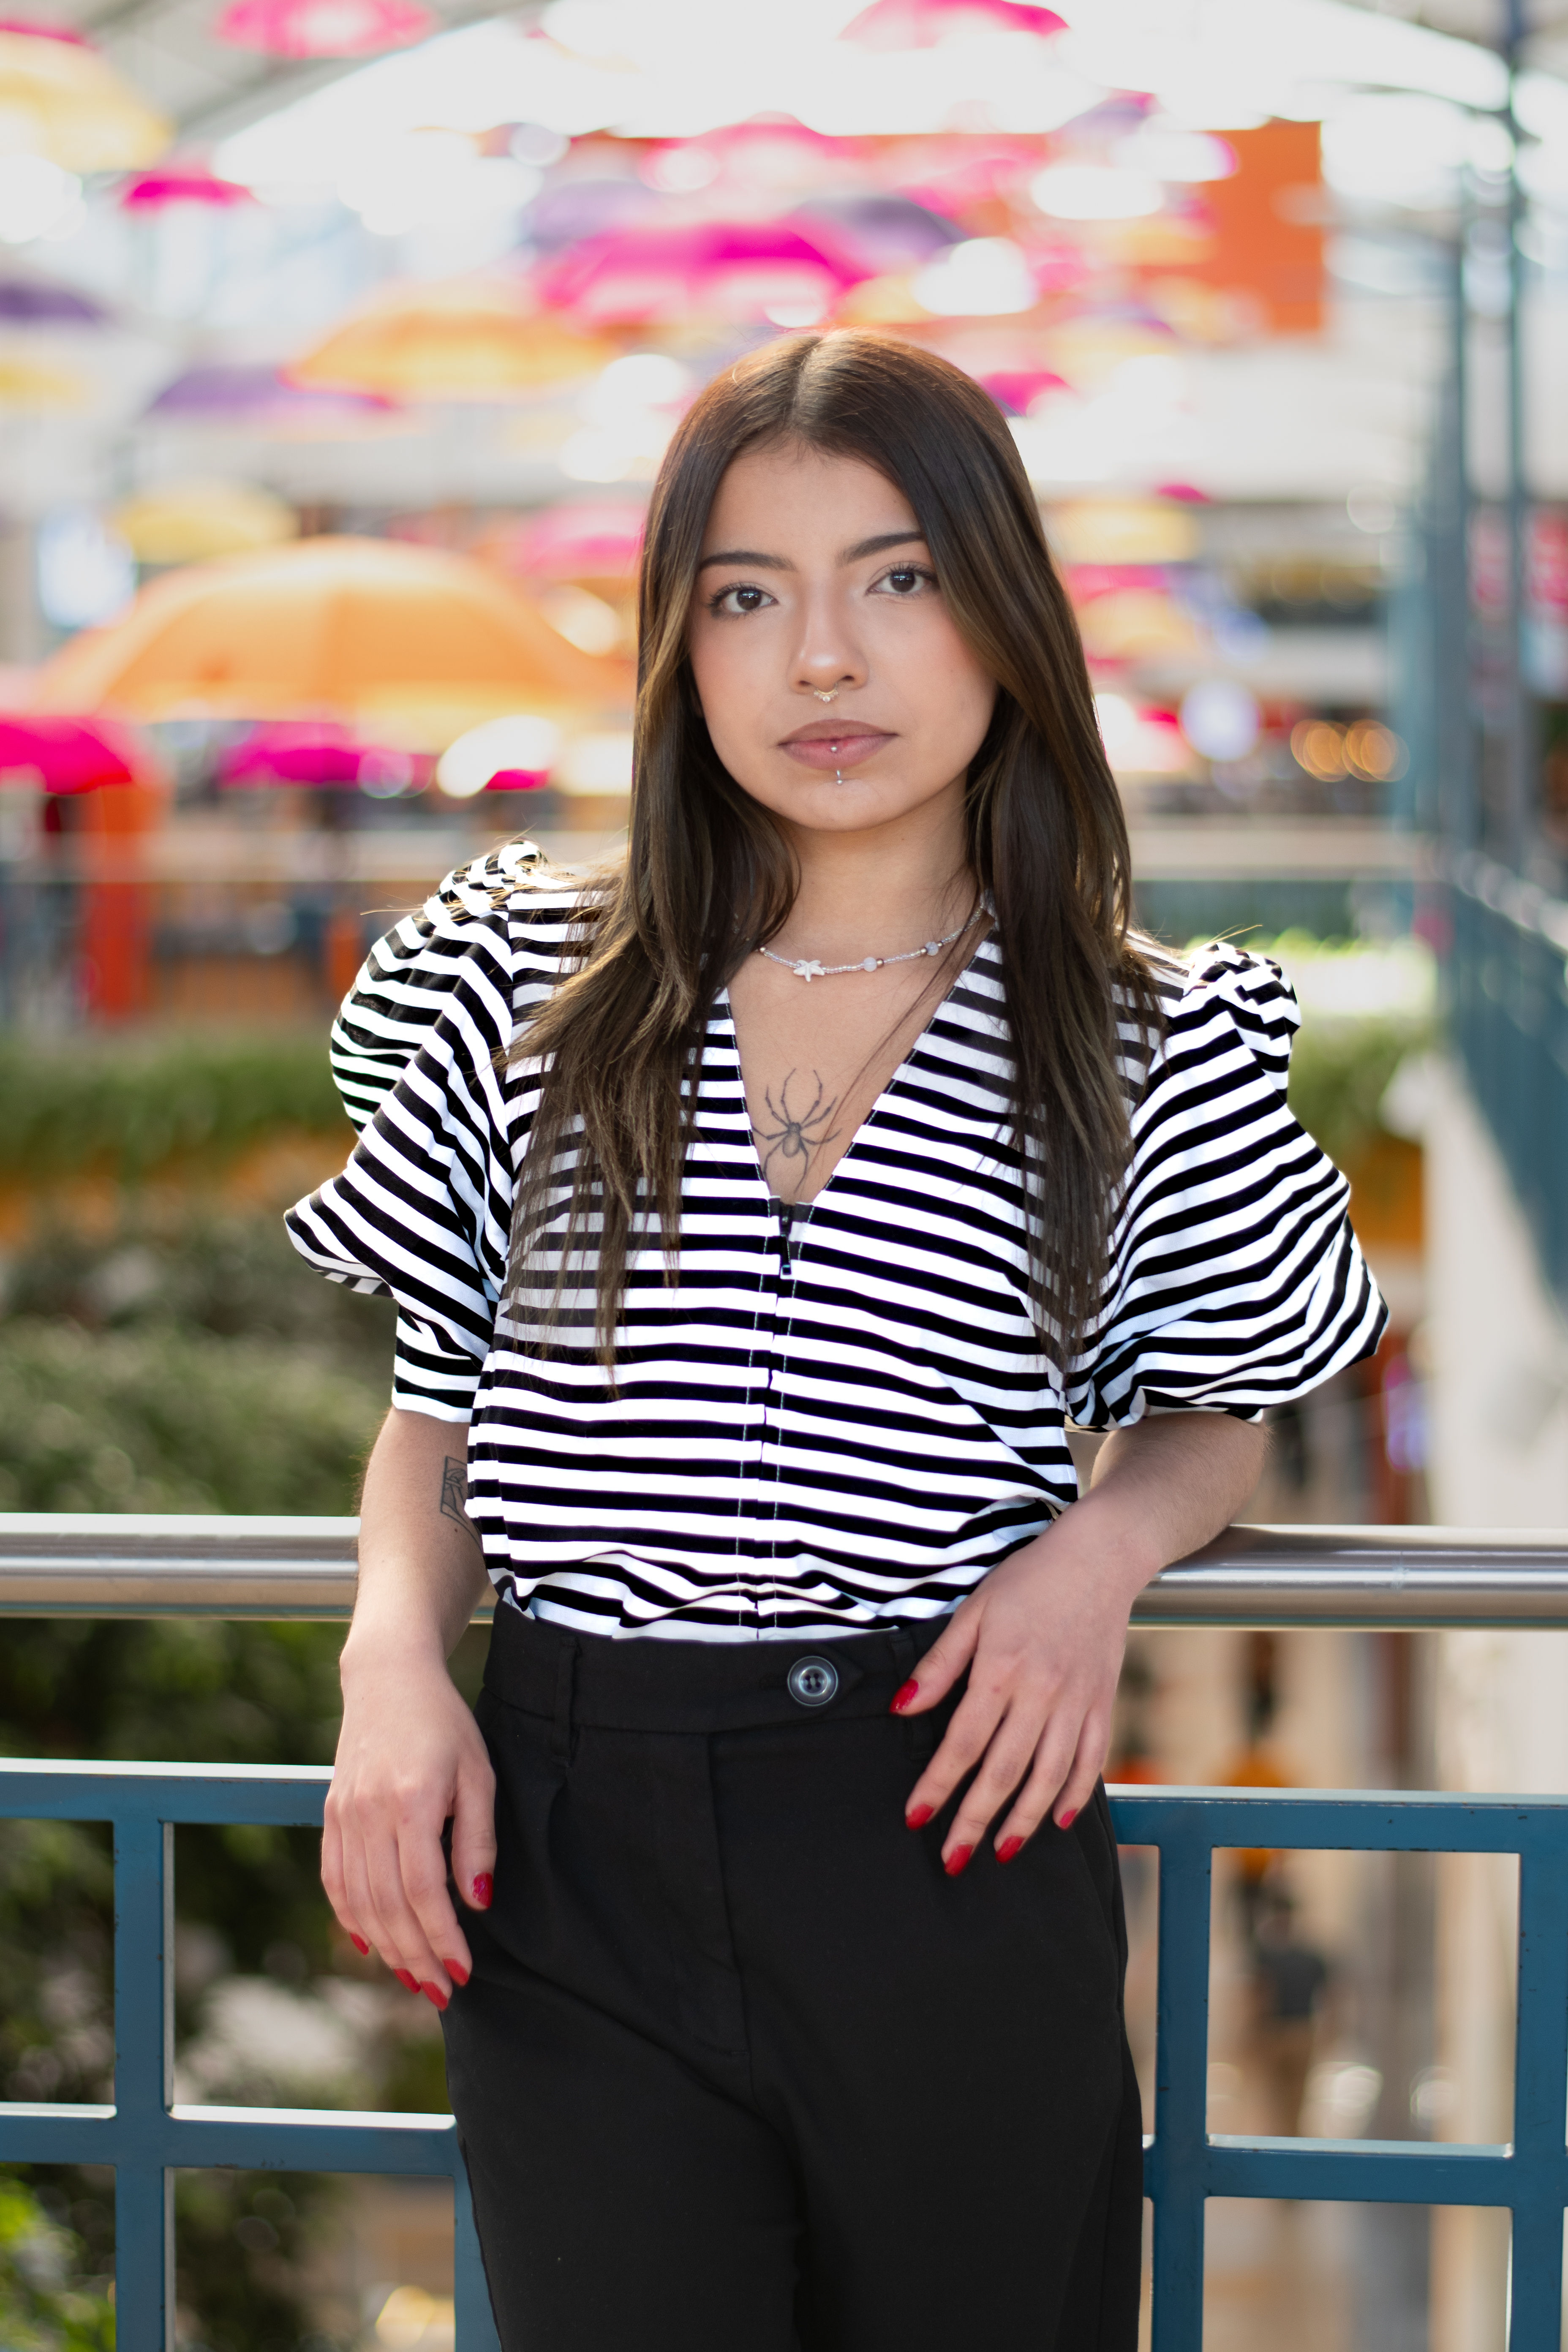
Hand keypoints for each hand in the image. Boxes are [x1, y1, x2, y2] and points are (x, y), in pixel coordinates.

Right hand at [322, 1640, 495, 2007]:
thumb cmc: (444, 1723)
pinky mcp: (331, 1814)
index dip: (442, 1938)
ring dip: (386, 1947)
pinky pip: (335, 1879)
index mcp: (411, 1803)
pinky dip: (350, 1917)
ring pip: (360, 1901)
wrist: (389, 1678)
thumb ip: (477, 1839)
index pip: (424, 1891)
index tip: (463, 1972)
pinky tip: (369, 1943)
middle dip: (416, 1956)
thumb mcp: (478, 1773)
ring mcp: (344, 1816)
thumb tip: (476, 1901)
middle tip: (442, 1990)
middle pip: (389, 1906)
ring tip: (413, 1976)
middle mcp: (369, 1814)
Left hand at [894, 1526, 1142, 1873]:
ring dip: (1023, 1820)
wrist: (1100, 1557)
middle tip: (952, 1859)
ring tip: (1001, 1852)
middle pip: (1003, 1771)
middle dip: (974, 1821)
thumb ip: (940, 1665)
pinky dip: (1076, 1795)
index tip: (915, 1818)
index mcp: (1002, 1671)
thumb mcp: (975, 1610)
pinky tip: (1058, 1821)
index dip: (937, 1785)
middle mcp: (1042, 1694)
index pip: (963, 1743)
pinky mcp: (1103, 1703)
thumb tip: (902, 1708)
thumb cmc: (1030, 1580)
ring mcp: (1077, 1702)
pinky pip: (1091, 1760)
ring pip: (1049, 1777)